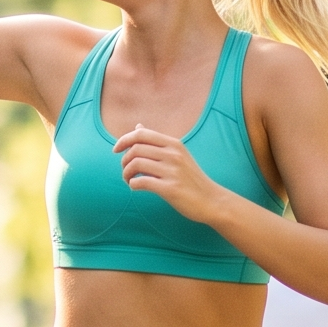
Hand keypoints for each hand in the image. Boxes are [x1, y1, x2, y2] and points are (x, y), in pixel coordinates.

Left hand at [113, 124, 237, 225]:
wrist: (212, 200)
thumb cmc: (191, 178)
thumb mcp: (177, 154)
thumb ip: (157, 142)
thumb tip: (137, 126)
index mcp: (174, 144)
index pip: (141, 134)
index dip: (123, 140)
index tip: (116, 150)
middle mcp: (173, 154)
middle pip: (135, 149)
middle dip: (124, 160)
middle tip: (126, 171)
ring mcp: (173, 171)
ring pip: (136, 164)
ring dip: (126, 173)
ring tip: (129, 180)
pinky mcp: (171, 189)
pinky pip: (142, 182)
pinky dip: (133, 184)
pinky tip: (135, 187)